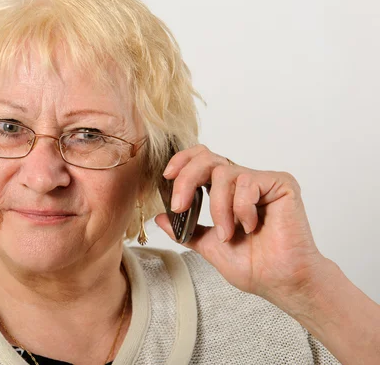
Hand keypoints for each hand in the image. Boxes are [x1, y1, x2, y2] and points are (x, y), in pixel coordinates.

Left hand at [154, 144, 328, 301]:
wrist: (280, 282)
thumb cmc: (253, 266)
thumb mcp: (208, 245)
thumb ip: (186, 230)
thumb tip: (159, 217)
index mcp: (227, 191)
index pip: (201, 160)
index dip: (182, 161)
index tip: (166, 176)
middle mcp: (244, 182)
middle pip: (208, 158)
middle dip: (187, 180)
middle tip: (180, 207)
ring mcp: (262, 181)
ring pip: (225, 174)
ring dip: (219, 208)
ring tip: (228, 234)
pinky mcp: (281, 183)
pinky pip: (248, 183)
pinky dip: (242, 209)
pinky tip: (252, 227)